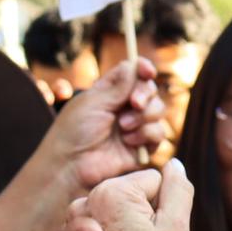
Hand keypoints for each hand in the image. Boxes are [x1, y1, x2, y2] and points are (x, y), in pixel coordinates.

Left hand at [41, 59, 165, 194]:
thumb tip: (135, 65)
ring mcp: (135, 126)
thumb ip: (119, 86)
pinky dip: (146, 135)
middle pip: (150, 90)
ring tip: (123, 128)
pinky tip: (129, 142)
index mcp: (110, 92)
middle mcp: (125, 107)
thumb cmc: (74, 132)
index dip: (143, 69)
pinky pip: (158, 134)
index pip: (133, 73)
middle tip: (134, 104)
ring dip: (144, 117)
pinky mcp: (143, 146)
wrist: (73, 166)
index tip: (147, 71)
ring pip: (158, 111)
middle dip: (145, 96)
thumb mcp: (94, 102)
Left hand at [69, 159, 192, 230]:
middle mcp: (84, 200)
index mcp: (111, 191)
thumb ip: (179, 190)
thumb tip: (175, 164)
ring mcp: (72, 223)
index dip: (167, 210)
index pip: (155, 182)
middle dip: (146, 219)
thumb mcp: (176, 230)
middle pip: (134, 196)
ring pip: (118, 215)